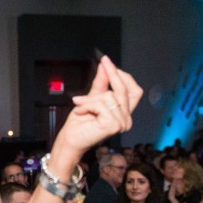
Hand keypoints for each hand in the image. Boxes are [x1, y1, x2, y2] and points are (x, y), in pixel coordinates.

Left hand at [50, 56, 141, 171]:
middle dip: (112, 75)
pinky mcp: (113, 125)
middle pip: (124, 90)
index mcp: (124, 112)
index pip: (133, 90)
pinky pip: (102, 105)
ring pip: (110, 96)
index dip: (123, 75)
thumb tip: (105, 66)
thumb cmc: (79, 124)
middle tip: (103, 62)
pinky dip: (88, 105)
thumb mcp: (91, 99)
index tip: (108, 62)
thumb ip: (100, 84)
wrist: (69, 140)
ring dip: (91, 98)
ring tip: (79, 104)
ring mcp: (122, 123)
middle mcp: (126, 119)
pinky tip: (81, 111)